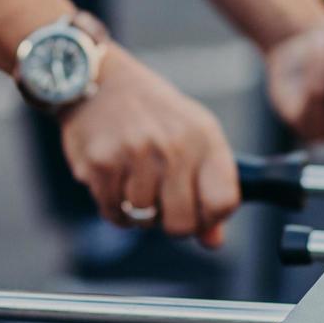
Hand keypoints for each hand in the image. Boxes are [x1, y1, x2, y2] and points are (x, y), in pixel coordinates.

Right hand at [59, 46, 239, 247]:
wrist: (100, 81)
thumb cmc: (153, 115)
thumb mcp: (191, 136)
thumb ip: (208, 187)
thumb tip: (213, 241)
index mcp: (204, 137)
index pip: (223, 202)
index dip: (210, 218)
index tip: (198, 213)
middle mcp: (173, 145)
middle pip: (182, 223)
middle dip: (172, 224)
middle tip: (162, 205)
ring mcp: (136, 154)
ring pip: (144, 220)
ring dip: (138, 212)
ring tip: (134, 183)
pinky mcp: (102, 163)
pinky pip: (114, 212)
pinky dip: (114, 208)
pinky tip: (115, 183)